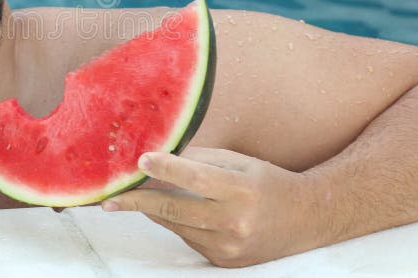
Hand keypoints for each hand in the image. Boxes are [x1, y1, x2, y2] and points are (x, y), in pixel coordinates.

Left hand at [101, 147, 314, 267]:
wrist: (307, 219)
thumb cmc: (268, 183)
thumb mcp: (239, 162)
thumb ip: (200, 160)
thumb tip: (159, 156)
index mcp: (241, 190)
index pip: (195, 178)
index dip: (165, 169)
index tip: (140, 160)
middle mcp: (235, 222)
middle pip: (174, 210)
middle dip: (138, 202)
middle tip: (110, 198)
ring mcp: (228, 247)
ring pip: (176, 225)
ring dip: (154, 211)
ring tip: (131, 198)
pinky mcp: (223, 262)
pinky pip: (188, 238)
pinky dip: (177, 223)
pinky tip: (178, 210)